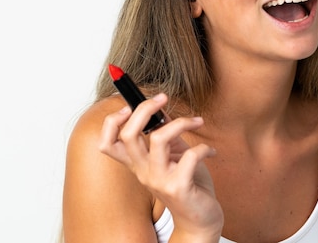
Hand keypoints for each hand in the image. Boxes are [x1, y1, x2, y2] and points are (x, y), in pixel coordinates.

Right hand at [99, 93, 223, 238]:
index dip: (112, 122)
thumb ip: (166, 136)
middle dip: (144, 109)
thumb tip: (162, 110)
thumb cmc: (188, 185)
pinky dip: (204, 147)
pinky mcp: (179, 187)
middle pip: (128, 134)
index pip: (107, 143)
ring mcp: (159, 180)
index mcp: (137, 164)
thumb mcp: (173, 156)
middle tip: (163, 98)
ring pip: (158, 138)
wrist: (200, 220)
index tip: (128, 106)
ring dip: (182, 123)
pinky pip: (190, 155)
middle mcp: (143, 172)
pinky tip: (210, 152)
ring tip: (197, 122)